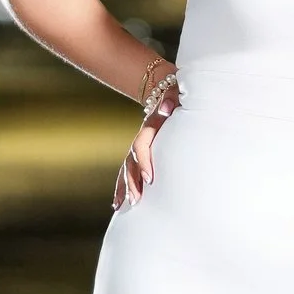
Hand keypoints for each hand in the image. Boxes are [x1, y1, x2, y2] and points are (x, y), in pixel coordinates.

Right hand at [112, 80, 180, 210]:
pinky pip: (128, 171)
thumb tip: (167, 109)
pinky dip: (122, 186)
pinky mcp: (140, 153)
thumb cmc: (175, 93)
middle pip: (130, 161)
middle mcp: (141, 137)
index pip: (141, 145)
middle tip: (136, 200)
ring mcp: (138, 146)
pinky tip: (119, 204)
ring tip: (124, 205)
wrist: (163, 88)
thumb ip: (171, 97)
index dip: (143, 161)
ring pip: (126, 168)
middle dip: (131, 181)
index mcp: (149, 125)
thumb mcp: (175, 91)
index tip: (149, 179)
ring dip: (125, 187)